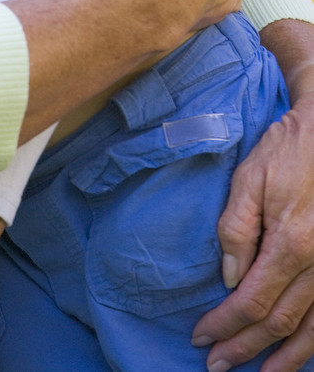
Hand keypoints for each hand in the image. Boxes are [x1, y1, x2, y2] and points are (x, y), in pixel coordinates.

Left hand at [191, 93, 313, 370]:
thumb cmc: (285, 152)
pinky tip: (298, 353)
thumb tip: (230, 278)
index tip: (200, 337)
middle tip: (217, 364)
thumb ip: (236, 229)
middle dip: (245, 346)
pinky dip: (313, 340)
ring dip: (285, 358)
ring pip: (312, 328)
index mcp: (291, 243)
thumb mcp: (248, 179)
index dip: (225, 324)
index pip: (252, 301)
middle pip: (279, 321)